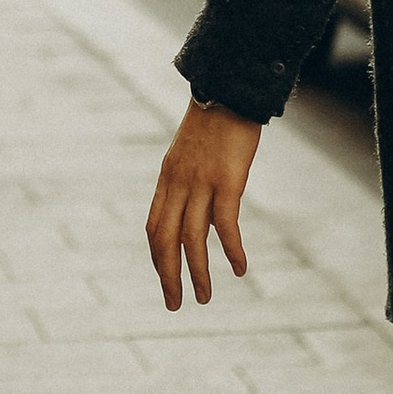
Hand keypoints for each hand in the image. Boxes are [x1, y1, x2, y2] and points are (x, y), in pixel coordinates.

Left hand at [146, 98, 262, 309]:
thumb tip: (197, 210)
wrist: (231, 89)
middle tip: (174, 304)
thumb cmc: (217, 121)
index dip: (158, 258)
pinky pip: (225, 225)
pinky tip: (238, 269)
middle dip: (168, 276)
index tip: (167, 280)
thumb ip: (189, 181)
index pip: (154, 228)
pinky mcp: (228, 181)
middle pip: (165, 240)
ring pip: (192, 239)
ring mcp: (202, 183)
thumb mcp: (192, 152)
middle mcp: (179, 184)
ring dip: (197, 273)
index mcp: (168, 179)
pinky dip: (230, 250)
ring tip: (204, 298)